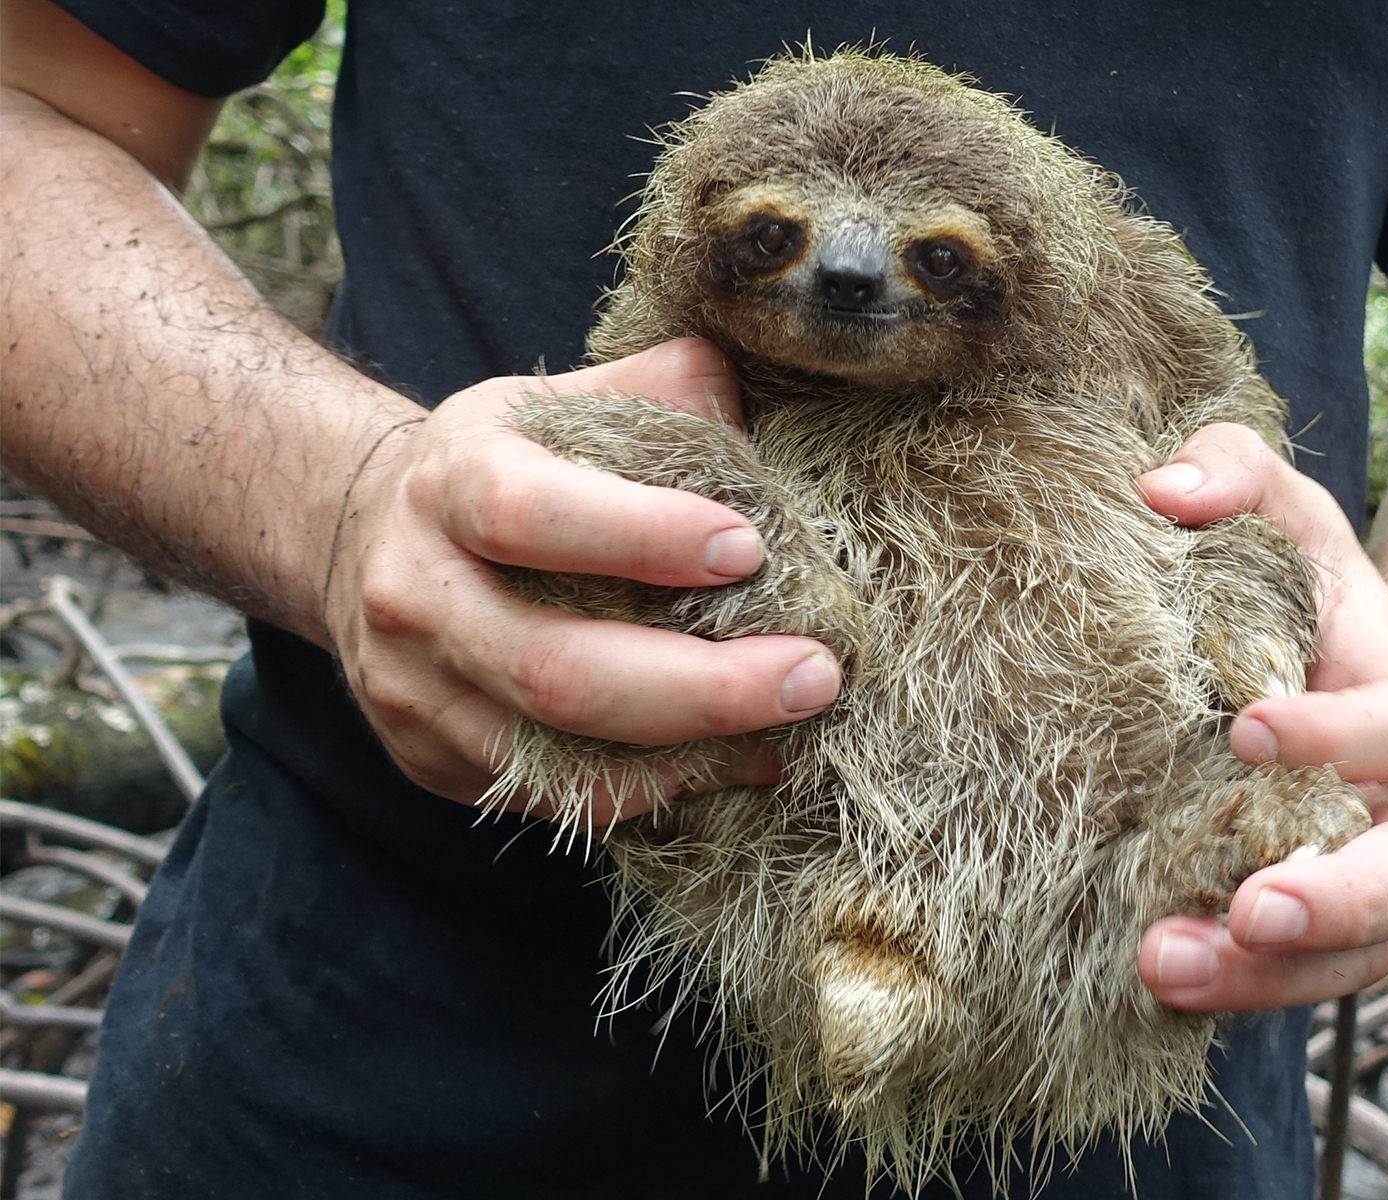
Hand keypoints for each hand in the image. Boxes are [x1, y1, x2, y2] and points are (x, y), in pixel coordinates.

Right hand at [320, 339, 842, 820]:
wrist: (362, 539)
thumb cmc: (501, 467)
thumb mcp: (555, 404)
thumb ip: (652, 392)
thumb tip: (738, 404)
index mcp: (449, 483)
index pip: (530, 514)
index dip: (640, 534)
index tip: (750, 548)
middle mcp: (417, 592)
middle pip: (553, 668)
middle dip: (700, 686)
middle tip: (814, 675)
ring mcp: (415, 688)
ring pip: (556, 752)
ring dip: (690, 754)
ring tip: (791, 733)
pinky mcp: (431, 758)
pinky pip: (553, 794)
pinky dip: (652, 789)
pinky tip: (730, 763)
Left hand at [1133, 423, 1387, 1009]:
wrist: (1324, 668)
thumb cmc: (1291, 583)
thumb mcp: (1272, 508)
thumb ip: (1230, 468)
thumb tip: (1162, 490)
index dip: (1347, 732)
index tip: (1245, 726)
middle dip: (1347, 898)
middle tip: (1255, 907)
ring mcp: (1367, 870)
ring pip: (1368, 951)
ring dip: (1275, 973)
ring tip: (1166, 964)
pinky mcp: (1314, 923)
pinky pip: (1305, 978)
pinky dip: (1241, 988)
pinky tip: (1154, 978)